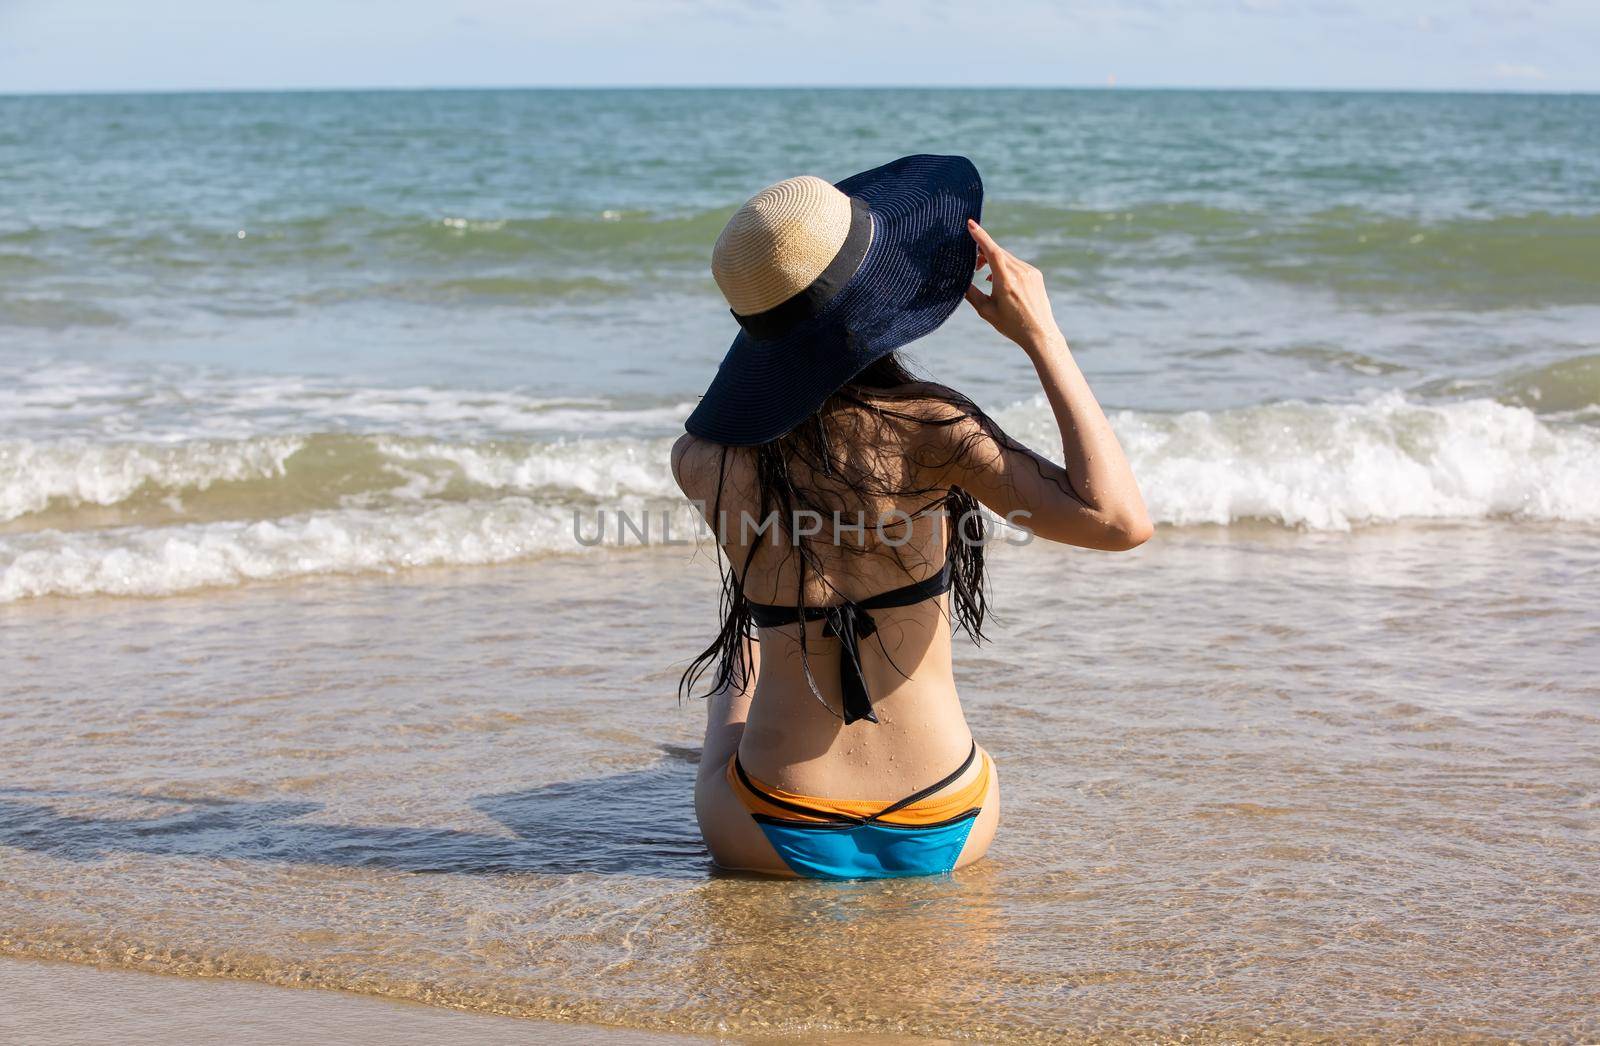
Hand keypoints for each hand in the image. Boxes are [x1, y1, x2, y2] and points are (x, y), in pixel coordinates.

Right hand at [963, 219, 1063, 355]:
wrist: (1039, 333)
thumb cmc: (1011, 325)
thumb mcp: (986, 311)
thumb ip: (971, 293)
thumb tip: (959, 281)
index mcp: (1006, 281)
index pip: (992, 251)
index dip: (980, 236)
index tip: (970, 224)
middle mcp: (1020, 273)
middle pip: (997, 252)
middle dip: (982, 252)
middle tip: (972, 265)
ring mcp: (1030, 272)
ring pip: (1007, 257)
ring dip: (993, 260)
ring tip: (985, 275)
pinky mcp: (1035, 274)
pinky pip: (1016, 263)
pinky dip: (1005, 265)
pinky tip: (999, 279)